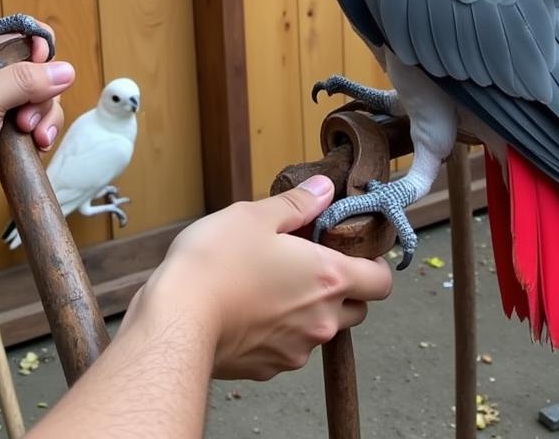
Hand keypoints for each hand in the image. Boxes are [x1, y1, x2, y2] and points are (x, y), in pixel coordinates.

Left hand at [0, 31, 70, 215]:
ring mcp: (2, 110)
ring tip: (32, 137)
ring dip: (47, 120)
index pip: (28, 40)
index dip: (43, 54)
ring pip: (45, 104)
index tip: (44, 72)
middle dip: (45, 97)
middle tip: (25, 119)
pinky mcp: (6, 138)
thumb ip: (24, 81)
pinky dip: (43, 137)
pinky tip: (37, 147)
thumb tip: (67, 71)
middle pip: (44, 76)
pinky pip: (38, 130)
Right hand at [126, 176, 392, 379]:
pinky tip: (249, 308)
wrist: (176, 323)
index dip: (372, 263)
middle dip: (341, 288)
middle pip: (357, 308)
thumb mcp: (254, 215)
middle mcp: (322, 320)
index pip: (381, 281)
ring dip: (308, 310)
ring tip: (270, 283)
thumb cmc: (216, 263)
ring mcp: (297, 350)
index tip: (350, 250)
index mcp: (328, 278)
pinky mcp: (270, 369)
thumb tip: (324, 189)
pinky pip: (289, 347)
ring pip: (321, 329)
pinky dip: (279, 330)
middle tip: (307, 263)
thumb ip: (297, 204)